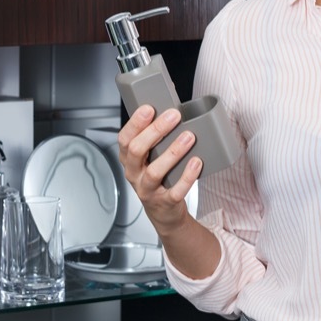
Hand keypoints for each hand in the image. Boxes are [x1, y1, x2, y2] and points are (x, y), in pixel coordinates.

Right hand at [116, 105, 201, 237]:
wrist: (164, 213)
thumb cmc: (158, 179)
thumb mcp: (149, 159)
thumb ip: (155, 139)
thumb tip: (173, 111)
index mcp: (129, 160)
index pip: (124, 139)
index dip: (135, 123)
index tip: (149, 108)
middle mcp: (134, 174)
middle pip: (137, 150)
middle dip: (155, 131)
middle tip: (174, 116)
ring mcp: (148, 190)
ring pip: (155, 171)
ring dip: (173, 152)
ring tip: (188, 137)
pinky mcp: (164, 202)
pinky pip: (175, 190)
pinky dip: (187, 176)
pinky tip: (196, 162)